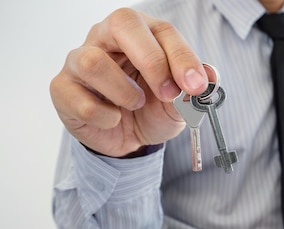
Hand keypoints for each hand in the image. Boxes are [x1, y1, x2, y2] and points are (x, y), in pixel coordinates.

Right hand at [49, 8, 211, 156]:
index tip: (195, 86)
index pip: (161, 30)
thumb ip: (194, 89)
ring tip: (134, 104)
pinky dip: (106, 117)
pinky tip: (114, 119)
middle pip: (122, 24)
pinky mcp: (62, 88)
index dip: (181, 57)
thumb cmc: (152, 109)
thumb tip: (211, 76)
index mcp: (140, 34)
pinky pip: (82, 101)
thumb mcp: (180, 102)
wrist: (129, 139)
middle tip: (168, 93)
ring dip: (124, 92)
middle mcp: (106, 38)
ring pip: (94, 62)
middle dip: (152, 61)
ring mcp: (80, 60)